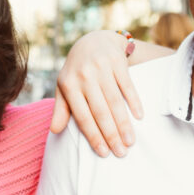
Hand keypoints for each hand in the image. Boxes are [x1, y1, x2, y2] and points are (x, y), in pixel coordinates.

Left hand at [51, 30, 143, 156]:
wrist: (93, 41)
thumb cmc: (77, 71)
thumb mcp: (65, 87)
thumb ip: (61, 109)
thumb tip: (54, 130)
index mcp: (69, 85)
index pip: (82, 116)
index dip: (93, 136)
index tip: (103, 153)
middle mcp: (84, 76)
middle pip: (100, 112)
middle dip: (111, 135)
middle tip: (121, 153)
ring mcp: (101, 67)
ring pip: (115, 101)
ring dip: (124, 124)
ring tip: (130, 141)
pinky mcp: (117, 61)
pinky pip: (127, 86)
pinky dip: (134, 102)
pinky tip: (139, 117)